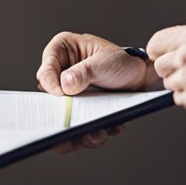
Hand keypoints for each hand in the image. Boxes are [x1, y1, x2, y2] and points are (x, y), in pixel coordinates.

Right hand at [36, 31, 155, 155]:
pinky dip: (88, 132)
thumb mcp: (104, 62)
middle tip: (68, 128)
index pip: (46, 70)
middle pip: (50, 97)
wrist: (140, 77)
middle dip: (62, 114)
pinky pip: (76, 124)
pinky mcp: (78, 107)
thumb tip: (65, 84)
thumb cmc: (122, 61)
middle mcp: (61, 71)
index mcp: (62, 50)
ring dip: (77, 129)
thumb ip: (83, 72)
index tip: (61, 95)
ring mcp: (68, 91)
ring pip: (62, 115)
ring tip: (95, 135)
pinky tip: (103, 132)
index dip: (50, 85)